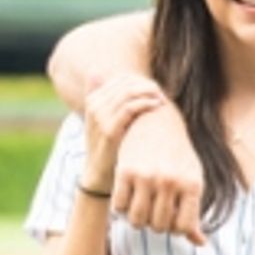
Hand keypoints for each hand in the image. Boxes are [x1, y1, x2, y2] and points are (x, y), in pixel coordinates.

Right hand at [81, 73, 165, 194]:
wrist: (99, 175)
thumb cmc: (109, 147)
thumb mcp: (108, 121)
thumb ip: (113, 101)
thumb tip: (118, 81)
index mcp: (93, 99)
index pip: (120, 79)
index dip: (140, 80)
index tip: (156, 89)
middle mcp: (94, 105)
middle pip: (125, 83)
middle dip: (146, 86)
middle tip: (161, 93)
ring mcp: (99, 117)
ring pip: (128, 93)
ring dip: (148, 93)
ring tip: (161, 99)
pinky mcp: (108, 130)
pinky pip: (129, 108)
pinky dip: (145, 104)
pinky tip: (157, 106)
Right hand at [113, 100, 207, 243]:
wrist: (156, 122)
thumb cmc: (178, 157)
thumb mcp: (192, 180)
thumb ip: (193, 213)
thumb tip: (200, 244)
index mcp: (191, 185)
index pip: (182, 228)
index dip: (175, 228)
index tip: (172, 219)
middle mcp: (169, 181)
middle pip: (158, 226)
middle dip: (155, 224)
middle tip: (154, 211)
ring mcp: (146, 176)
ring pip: (137, 221)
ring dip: (138, 219)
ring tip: (141, 207)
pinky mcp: (125, 171)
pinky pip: (119, 207)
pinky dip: (122, 208)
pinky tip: (128, 197)